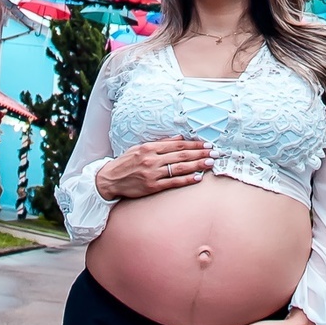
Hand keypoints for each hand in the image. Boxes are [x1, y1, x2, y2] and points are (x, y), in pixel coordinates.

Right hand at [94, 137, 212, 200]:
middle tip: (215, 153)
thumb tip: (180, 138)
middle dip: (200, 154)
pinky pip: (173, 182)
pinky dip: (186, 179)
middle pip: (181, 155)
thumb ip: (161, 143)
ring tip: (210, 163)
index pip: (177, 144)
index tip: (206, 144)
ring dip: (197, 165)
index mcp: (150, 147)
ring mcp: (152, 173)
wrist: (110, 179)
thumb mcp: (140, 147)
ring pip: (179, 168)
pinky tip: (197, 177)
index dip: (193, 144)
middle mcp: (152, 159)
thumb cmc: (127, 162)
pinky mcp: (152, 187)